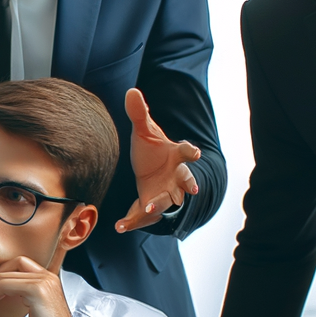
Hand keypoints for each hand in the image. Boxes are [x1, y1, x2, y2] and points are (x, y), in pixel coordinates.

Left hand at [116, 88, 200, 233]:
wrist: (151, 173)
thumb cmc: (153, 152)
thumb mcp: (145, 132)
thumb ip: (139, 114)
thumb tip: (131, 91)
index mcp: (176, 156)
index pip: (187, 152)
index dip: (192, 152)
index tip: (196, 152)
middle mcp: (175, 177)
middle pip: (185, 182)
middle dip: (188, 185)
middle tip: (192, 189)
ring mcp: (165, 193)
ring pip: (167, 201)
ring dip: (159, 204)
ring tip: (149, 206)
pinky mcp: (151, 206)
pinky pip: (143, 216)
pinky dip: (132, 222)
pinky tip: (119, 226)